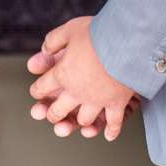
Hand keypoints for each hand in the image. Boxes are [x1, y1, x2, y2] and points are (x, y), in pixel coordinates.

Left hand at [25, 16, 136, 141]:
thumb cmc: (98, 33)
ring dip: (79, 122)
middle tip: (52, 115)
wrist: (127, 41)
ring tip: (80, 120)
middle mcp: (76, 92)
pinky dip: (111, 130)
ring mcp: (96, 101)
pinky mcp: (116, 104)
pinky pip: (113, 122)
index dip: (37, 90)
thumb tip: (44, 51)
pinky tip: (108, 135)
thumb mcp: (69, 29)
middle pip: (58, 111)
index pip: (41, 88)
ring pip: (83, 120)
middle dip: (52, 114)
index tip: (37, 91)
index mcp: (61, 75)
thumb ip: (53, 41)